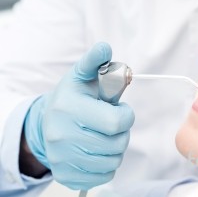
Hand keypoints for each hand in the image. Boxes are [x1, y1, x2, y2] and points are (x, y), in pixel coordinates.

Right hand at [23, 42, 134, 189]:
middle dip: (122, 131)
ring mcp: (63, 158)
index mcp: (69, 108)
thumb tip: (104, 47)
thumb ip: (95, 62)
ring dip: (116, 147)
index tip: (120, 109)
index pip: (116, 122)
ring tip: (105, 135)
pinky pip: (104, 175)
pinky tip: (98, 150)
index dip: (126, 115)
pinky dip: (108, 164)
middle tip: (112, 123)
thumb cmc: (72, 97)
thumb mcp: (81, 75)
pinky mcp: (66, 175)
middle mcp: (62, 135)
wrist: (46, 123)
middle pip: (117, 143)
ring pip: (113, 161)